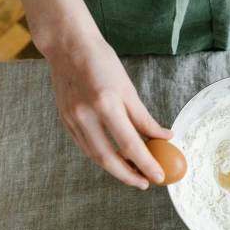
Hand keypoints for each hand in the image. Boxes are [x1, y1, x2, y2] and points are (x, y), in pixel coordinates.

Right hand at [45, 30, 171, 187]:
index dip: (146, 163)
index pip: (130, 144)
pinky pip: (85, 147)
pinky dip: (101, 156)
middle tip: (146, 183)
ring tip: (133, 173)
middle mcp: (86, 115)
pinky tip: (115, 158)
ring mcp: (72, 120)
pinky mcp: (65, 121)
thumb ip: (143, 117)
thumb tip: (164, 137)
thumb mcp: (128, 87)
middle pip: (109, 158)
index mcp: (106, 104)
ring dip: (116, 169)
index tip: (160, 175)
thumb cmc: (101, 61)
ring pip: (95, 156)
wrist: (68, 46)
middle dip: (129, 175)